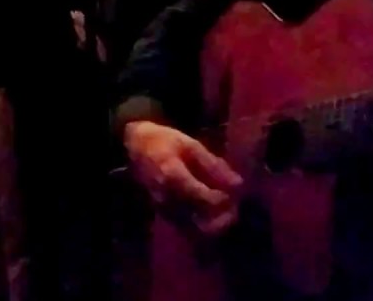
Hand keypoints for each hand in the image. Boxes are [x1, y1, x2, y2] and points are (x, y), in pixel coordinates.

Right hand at [124, 120, 241, 235]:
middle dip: (224, 218)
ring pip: (197, 231)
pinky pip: (188, 230)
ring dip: (215, 224)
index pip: (208, 201)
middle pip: (204, 224)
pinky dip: (203, 225)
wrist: (134, 147)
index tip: (234, 189)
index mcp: (175, 178)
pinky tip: (210, 211)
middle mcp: (169, 199)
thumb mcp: (190, 145)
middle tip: (234, 204)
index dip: (226, 199)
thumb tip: (238, 183)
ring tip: (224, 208)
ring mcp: (165, 209)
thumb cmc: (163, 141)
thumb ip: (214, 165)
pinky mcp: (164, 214)